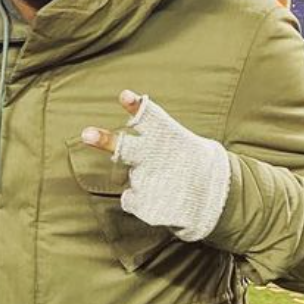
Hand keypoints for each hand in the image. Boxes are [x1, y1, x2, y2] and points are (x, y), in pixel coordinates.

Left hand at [81, 90, 231, 242]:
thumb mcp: (178, 138)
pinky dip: (139, 198)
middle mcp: (156, 160)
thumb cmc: (190, 161)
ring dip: (141, 177)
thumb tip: (121, 122)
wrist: (218, 199)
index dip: (137, 107)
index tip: (125, 95)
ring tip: (165, 181)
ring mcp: (151, 185)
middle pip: (125, 148)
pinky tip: (160, 197)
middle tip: (86, 134)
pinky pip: (129, 198)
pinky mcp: (148, 207)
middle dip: (104, 140)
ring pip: (128, 176)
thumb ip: (152, 130)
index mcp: (168, 138)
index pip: (151, 117)